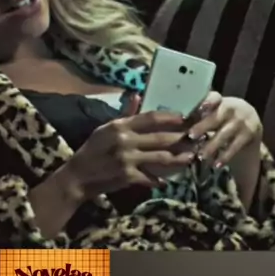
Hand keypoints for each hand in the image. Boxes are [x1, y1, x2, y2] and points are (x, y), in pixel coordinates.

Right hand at [65, 105, 195, 201]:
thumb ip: (125, 114)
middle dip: (181, 138)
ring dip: (178, 159)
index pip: (151, 118)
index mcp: (120, 126)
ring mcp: (127, 159)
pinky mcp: (128, 176)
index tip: (185, 118)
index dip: (170, 117)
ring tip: (190, 158)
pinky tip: (167, 179)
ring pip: (161, 157)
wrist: (78, 175)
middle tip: (196, 138)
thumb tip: (136, 95)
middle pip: (161, 137)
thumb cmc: (93, 150)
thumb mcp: (105, 129)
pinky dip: (160, 179)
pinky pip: (150, 177)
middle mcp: (125, 140)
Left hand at [186, 92, 262, 167]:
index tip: (197, 108)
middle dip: (203, 126)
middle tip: (190, 135)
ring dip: (212, 146)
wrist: (250, 122)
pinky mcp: (250, 133)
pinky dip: (225, 156)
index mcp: (220, 100)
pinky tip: (216, 165)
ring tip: (201, 156)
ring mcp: (242, 120)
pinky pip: (235, 146)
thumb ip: (199, 114)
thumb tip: (177, 123)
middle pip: (216, 117)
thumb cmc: (222, 117)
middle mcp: (232, 107)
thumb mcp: (213, 112)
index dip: (206, 101)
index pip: (214, 97)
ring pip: (224, 134)